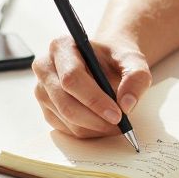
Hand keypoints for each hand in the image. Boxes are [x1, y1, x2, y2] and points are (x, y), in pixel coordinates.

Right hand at [33, 35, 151, 137]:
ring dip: (94, 127)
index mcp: (62, 46)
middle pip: (65, 103)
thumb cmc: (116, 59)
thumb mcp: (133, 60)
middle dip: (95, 119)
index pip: (72, 78)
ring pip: (66, 119)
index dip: (94, 99)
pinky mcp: (46, 108)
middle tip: (120, 124)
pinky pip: (65, 129)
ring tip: (115, 123)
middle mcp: (45, 67)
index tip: (117, 114)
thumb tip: (127, 104)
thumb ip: (136, 77)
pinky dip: (87, 131)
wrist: (106, 63)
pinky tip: (103, 123)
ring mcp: (42, 90)